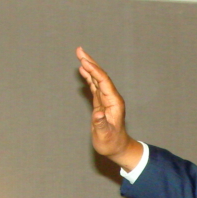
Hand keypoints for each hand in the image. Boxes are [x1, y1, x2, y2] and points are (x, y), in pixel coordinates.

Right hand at [76, 47, 142, 170]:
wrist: (117, 147)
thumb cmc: (111, 143)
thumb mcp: (105, 135)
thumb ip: (101, 124)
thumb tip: (97, 114)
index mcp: (114, 103)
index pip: (104, 82)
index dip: (94, 71)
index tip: (83, 62)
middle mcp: (111, 98)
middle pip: (100, 76)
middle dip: (90, 63)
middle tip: (79, 50)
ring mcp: (106, 99)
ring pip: (97, 79)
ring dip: (89, 67)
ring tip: (79, 55)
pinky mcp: (101, 102)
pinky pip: (94, 86)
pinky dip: (88, 77)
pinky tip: (82, 70)